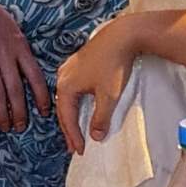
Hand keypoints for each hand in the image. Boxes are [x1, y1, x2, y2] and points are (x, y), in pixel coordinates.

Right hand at [0, 0, 50, 131]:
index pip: (35, 77)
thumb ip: (22, 52)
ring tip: (4, 127)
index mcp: (20, 48)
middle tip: (21, 127)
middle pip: (15, 90)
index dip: (41, 97)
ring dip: (1, 114)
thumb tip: (30, 74)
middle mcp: (5, 56)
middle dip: (20, 112)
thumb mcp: (15, 31)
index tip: (44, 112)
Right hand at [55, 17, 141, 153]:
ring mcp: (69, 68)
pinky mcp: (78, 62)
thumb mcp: (109, 95)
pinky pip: (72, 88)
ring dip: (72, 115)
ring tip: (76, 130)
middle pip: (64, 108)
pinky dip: (76, 101)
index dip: (74, 136)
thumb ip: (101, 118)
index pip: (67, 118)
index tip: (80, 150)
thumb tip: (95, 136)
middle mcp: (62, 77)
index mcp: (65, 86)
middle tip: (74, 146)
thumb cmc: (114, 64)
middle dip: (70, 128)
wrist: (123, 35)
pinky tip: (80, 106)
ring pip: (67, 98)